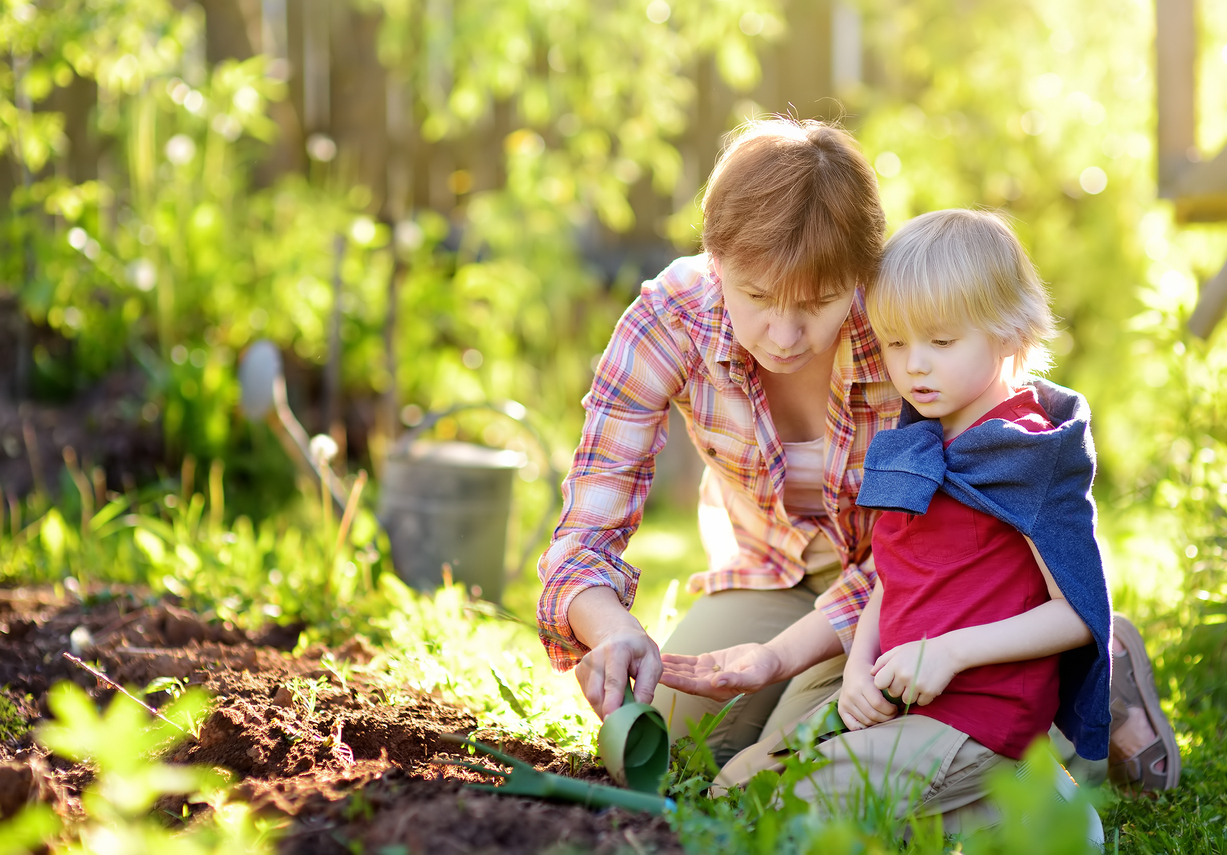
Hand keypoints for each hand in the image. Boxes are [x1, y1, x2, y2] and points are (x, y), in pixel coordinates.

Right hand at [574, 628, 661, 719]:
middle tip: (625, 722)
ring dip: (606, 709)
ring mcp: (585, 665)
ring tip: (622, 703)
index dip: (612, 703)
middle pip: (597, 694)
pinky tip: (612, 695)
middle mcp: (595, 657)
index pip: (613, 681)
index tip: (612, 721)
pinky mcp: (579, 673)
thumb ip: (647, 686)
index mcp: (616, 651)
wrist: (618, 634)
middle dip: (609, 712)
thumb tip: (640, 710)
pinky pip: (589, 697)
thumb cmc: (638, 649)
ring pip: (591, 698)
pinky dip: (601, 703)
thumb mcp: (652, 662)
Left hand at [658, 643, 782, 700]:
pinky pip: (689, 662)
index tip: (660, 677)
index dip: (676, 682)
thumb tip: (716, 682)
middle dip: (666, 675)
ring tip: (650, 662)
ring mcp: (707, 673)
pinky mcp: (708, 662)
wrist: (769, 660)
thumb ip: (735, 680)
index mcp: (717, 690)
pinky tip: (664, 656)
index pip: (692, 687)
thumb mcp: (752, 675)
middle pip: (683, 680)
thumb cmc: (764, 669)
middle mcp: (709, 684)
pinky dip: (677, 660)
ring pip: (683, 671)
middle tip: (646, 670)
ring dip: (668, 667)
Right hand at [838, 660, 898, 730]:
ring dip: (878, 722)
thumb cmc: (872, 674)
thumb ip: (890, 689)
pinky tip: (873, 722)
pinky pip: (853, 726)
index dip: (890, 710)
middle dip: (887, 717)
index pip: (878, 704)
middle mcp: (851, 694)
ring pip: (866, 721)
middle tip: (893, 714)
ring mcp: (845, 702)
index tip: (896, 708)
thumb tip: (902, 706)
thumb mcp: (881, 676)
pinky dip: (865, 727)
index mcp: (862, 684)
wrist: (854, 670)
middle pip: (873, 714)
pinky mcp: (841, 709)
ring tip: (884, 716)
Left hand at [871, 636, 958, 707]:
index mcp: (895, 664)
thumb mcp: (899, 650)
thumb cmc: (920, 651)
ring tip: (917, 681)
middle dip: (898, 689)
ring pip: (905, 700)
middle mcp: (904, 676)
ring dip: (910, 694)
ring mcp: (917, 685)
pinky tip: (926, 686)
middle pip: (892, 693)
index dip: (884, 683)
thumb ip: (883, 661)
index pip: (879, 683)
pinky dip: (922, 698)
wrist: (947, 652)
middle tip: (907, 679)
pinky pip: (920, 703)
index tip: (890, 679)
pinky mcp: (929, 693)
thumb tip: (870, 673)